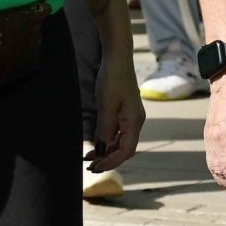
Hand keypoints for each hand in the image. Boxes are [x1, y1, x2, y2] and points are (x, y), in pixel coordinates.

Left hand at [88, 55, 143, 171]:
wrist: (117, 57)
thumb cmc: (112, 78)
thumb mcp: (105, 105)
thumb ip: (104, 129)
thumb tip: (101, 151)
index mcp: (134, 121)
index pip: (126, 151)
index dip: (111, 162)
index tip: (95, 167)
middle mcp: (135, 121)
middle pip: (124, 149)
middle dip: (108, 160)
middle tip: (89, 167)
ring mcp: (130, 116)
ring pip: (120, 141)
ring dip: (106, 151)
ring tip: (89, 158)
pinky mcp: (124, 111)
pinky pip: (118, 132)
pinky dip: (107, 141)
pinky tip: (97, 144)